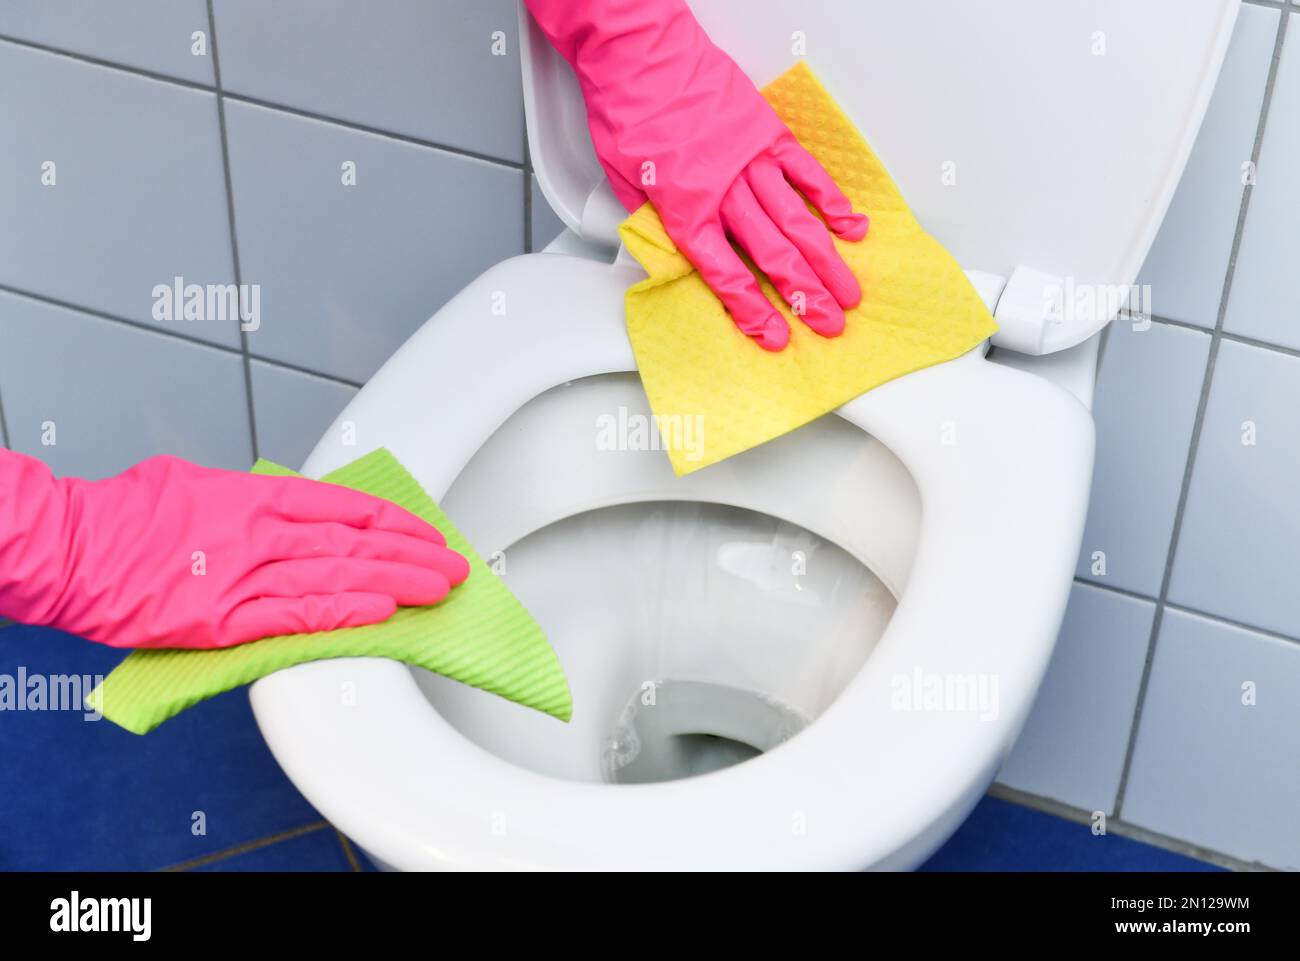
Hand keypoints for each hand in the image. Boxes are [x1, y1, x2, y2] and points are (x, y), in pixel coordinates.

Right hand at [0, 451, 468, 647]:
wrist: (67, 550)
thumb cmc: (124, 514)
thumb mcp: (197, 483)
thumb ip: (249, 498)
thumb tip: (285, 507)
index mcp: (255, 495)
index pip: (344, 505)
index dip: (392, 521)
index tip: (426, 532)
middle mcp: (259, 532)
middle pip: (354, 542)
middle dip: (411, 555)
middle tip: (454, 567)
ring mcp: (244, 576)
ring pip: (337, 578)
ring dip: (395, 584)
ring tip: (439, 591)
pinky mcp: (224, 621)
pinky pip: (296, 617)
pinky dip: (343, 615)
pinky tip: (382, 615)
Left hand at [528, 0, 868, 349]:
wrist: (639, 55)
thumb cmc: (627, 114)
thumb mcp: (625, 185)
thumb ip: (655, 226)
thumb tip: (674, 257)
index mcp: (685, 211)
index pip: (725, 274)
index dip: (752, 310)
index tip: (773, 336)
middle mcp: (724, 192)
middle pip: (773, 255)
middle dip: (806, 297)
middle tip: (831, 324)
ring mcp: (751, 162)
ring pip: (797, 222)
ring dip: (826, 262)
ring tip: (849, 291)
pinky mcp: (767, 135)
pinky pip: (806, 172)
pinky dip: (831, 201)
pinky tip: (850, 227)